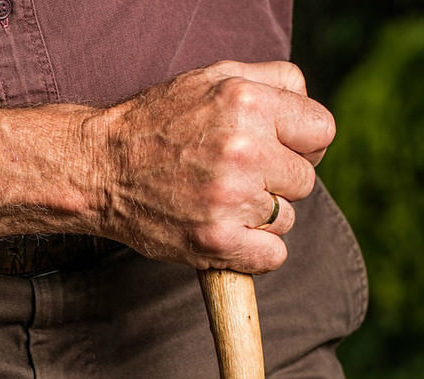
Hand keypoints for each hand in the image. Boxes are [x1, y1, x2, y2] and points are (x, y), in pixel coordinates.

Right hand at [94, 61, 334, 272]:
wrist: (101, 167)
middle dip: (277, 180)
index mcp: (247, 102)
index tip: (281, 153)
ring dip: (261, 216)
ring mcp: (229, 199)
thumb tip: (310, 108)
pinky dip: (256, 250)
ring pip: (286, 219)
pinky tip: (229, 231)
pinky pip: (273, 256)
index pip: (322, 131)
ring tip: (221, 201)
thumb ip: (273, 80)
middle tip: (239, 177)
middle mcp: (242, 150)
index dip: (305, 145)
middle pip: (305, 180)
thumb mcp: (212, 77)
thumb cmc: (158, 123)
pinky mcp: (215, 241)